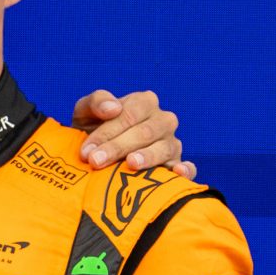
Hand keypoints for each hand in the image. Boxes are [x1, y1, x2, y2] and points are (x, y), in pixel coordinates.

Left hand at [71, 89, 192, 181]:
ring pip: (164, 148)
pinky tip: (177, 172)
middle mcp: (163, 121)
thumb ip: (95, 102)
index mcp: (144, 102)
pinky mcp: (177, 165)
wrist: (96, 155)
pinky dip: (186, 169)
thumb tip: (113, 108)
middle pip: (144, 132)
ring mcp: (172, 143)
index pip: (129, 115)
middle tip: (96, 161)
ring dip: (146, 157)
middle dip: (118, 147)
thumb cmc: (92, 130)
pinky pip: (189, 167)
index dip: (107, 132)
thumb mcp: (86, 112)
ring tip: (130, 164)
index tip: (87, 150)